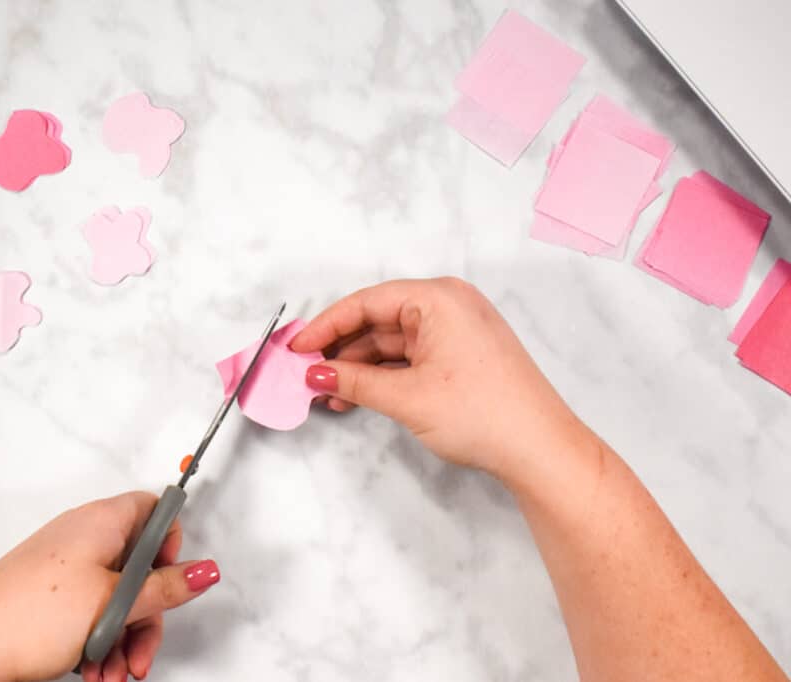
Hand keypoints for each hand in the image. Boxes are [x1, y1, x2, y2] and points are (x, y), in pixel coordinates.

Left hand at [0, 491, 219, 681]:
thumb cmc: (29, 618)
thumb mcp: (114, 604)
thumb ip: (166, 587)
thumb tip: (203, 570)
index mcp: (99, 521)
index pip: (152, 509)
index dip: (169, 543)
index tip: (169, 580)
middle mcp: (81, 538)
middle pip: (138, 566)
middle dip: (147, 614)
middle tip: (141, 649)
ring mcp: (63, 569)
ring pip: (116, 597)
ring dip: (123, 638)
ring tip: (113, 672)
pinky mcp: (49, 598)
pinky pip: (90, 613)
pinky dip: (99, 642)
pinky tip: (93, 669)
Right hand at [292, 277, 586, 478]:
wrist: (540, 449)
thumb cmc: (484, 413)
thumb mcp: (406, 396)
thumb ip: (353, 382)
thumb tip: (315, 375)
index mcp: (438, 298)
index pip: (367, 302)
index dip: (326, 326)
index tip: (297, 349)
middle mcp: (448, 306)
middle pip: (378, 321)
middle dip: (341, 351)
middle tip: (307, 375)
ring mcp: (455, 332)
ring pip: (392, 343)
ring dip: (359, 368)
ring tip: (328, 396)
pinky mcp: (460, 357)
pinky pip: (410, 357)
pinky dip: (383, 376)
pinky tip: (356, 397)